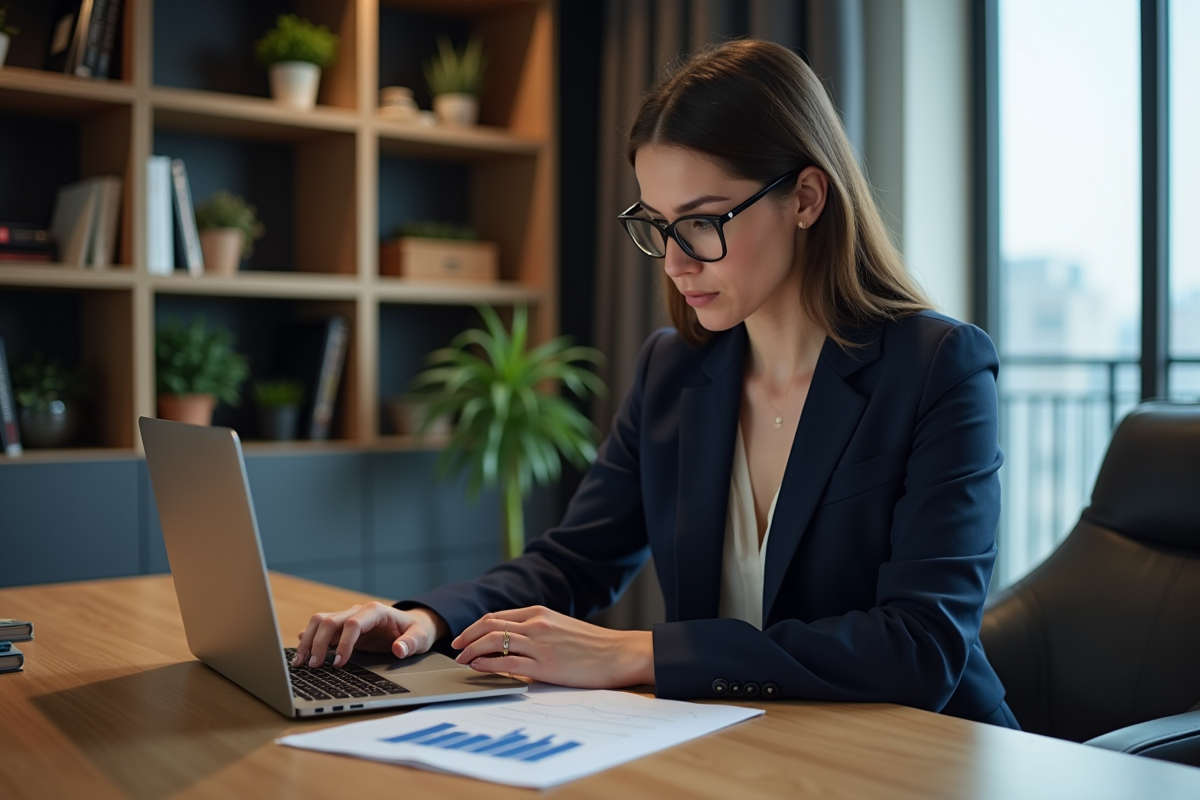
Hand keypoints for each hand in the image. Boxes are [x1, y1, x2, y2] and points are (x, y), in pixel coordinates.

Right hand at [293, 602, 448, 668]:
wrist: (411, 625)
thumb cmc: (415, 631)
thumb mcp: (420, 637)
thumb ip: (411, 643)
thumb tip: (399, 650)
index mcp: (375, 611)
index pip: (353, 624)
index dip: (344, 643)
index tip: (339, 664)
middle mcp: (358, 611)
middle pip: (330, 621)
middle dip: (318, 643)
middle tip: (313, 666)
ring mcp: (348, 617)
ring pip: (320, 622)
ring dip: (308, 640)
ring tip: (300, 662)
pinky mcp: (342, 627)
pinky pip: (321, 628)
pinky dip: (309, 638)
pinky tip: (300, 651)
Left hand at [451, 606, 653, 688]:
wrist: (619, 654)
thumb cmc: (593, 645)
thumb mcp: (561, 627)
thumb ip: (537, 630)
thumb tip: (512, 641)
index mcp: (539, 613)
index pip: (496, 616)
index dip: (474, 627)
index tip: (463, 637)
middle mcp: (536, 624)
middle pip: (489, 625)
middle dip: (466, 637)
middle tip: (455, 649)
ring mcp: (539, 644)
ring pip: (492, 642)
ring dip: (471, 651)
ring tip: (462, 661)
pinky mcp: (544, 665)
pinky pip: (506, 662)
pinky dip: (487, 664)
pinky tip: (478, 668)